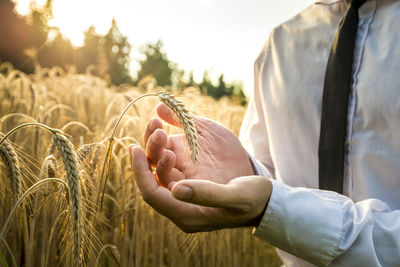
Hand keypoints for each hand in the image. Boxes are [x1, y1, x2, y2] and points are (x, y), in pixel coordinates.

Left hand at [129, 103, 271, 231]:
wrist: (264, 194)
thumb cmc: (253, 200)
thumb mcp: (236, 197)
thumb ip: (208, 194)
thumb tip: (174, 190)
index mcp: (186, 212)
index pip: (152, 194)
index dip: (140, 172)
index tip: (134, 149)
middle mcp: (180, 197)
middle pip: (153, 174)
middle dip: (151, 151)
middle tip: (158, 129)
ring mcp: (185, 179)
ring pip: (159, 161)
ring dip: (155, 141)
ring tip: (157, 123)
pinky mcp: (192, 165)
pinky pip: (172, 150)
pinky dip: (165, 136)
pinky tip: (163, 119)